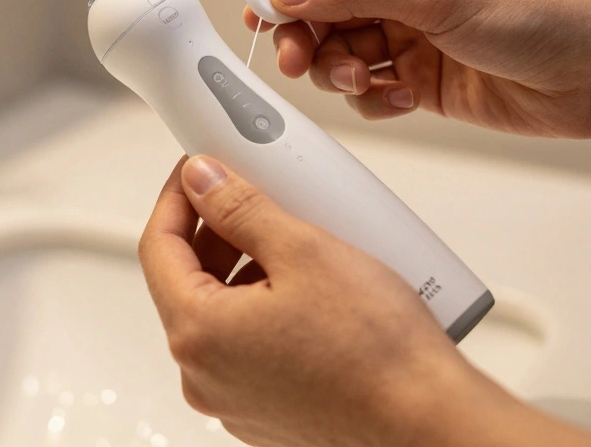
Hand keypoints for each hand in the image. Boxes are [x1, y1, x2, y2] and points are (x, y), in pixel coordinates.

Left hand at [139, 155, 590, 446]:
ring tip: (296, 241)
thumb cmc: (378, 354)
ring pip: (222, 314)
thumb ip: (241, 207)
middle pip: (188, 281)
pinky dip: (268, 310)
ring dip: (247, 270)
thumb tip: (203, 179)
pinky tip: (312, 291)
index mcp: (198, 334)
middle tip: (253, 195)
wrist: (431, 425)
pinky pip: (250, 347)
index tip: (200, 170)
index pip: (159, 246)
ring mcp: (233, 400)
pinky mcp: (267, 413)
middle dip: (217, 232)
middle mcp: (204, 376)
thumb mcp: (305, 250)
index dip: (178, 197)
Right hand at [243, 0, 590, 138]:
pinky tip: (404, 100)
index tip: (258, 15)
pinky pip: (372, 93)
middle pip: (323, 14)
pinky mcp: (424, 83)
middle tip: (296, 63)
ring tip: (368, 81)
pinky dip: (375, 101)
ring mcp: (413, 39)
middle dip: (308, 40)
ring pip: (342, 56)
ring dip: (342, 73)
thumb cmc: (536, 14)